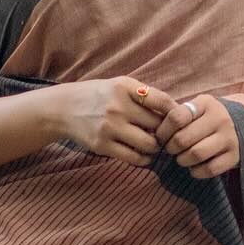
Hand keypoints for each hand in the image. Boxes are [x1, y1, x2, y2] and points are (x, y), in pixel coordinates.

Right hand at [56, 77, 178, 164]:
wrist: (64, 109)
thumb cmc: (98, 96)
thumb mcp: (119, 85)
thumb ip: (145, 95)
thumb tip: (177, 112)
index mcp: (124, 87)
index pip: (163, 101)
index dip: (176, 113)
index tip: (179, 119)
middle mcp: (117, 106)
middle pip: (158, 125)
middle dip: (166, 132)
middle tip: (167, 136)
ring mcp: (109, 127)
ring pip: (149, 144)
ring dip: (156, 147)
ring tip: (155, 144)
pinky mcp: (102, 145)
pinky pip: (134, 158)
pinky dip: (144, 159)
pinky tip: (144, 154)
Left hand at [149, 92, 239, 178]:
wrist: (241, 126)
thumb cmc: (206, 119)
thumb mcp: (195, 109)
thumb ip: (176, 116)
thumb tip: (151, 132)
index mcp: (206, 104)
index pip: (176, 117)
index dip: (163, 130)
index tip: (160, 137)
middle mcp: (220, 119)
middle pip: (183, 138)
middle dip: (171, 148)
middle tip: (170, 150)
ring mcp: (230, 138)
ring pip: (196, 154)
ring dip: (182, 160)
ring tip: (181, 159)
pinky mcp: (235, 156)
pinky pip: (210, 169)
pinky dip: (197, 172)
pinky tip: (194, 167)